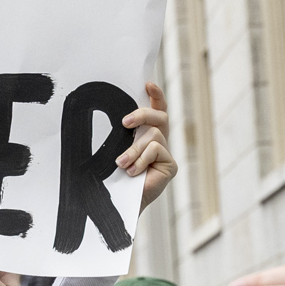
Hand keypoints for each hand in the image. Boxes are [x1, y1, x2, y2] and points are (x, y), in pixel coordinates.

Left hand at [119, 82, 175, 211]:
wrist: (119, 202)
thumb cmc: (114, 176)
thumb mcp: (116, 149)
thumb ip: (122, 134)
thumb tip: (118, 116)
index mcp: (146, 134)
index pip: (156, 109)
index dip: (156, 95)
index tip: (148, 84)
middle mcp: (159, 141)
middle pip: (159, 116)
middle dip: (143, 114)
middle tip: (125, 122)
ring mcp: (166, 153)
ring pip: (154, 135)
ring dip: (134, 149)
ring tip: (122, 163)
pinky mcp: (170, 165)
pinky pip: (156, 150)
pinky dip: (142, 159)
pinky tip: (134, 172)